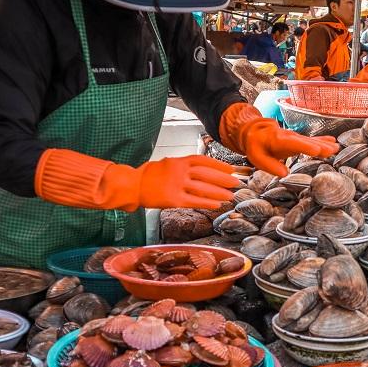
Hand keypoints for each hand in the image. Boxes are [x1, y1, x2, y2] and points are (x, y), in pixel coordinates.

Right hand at [34, 150, 239, 211]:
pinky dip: (207, 203)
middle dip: (224, 179)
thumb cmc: (149, 176)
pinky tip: (217, 205)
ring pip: (203, 189)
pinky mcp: (172, 200)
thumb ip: (183, 166)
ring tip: (230, 196)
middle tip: (237, 183)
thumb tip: (203, 171)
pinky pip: (194, 201)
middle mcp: (178, 171)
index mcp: (178, 161)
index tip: (232, 169)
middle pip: (207, 175)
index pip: (204, 161)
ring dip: (219, 192)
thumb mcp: (167, 164)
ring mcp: (176, 185)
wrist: (130, 185)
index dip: (219, 165)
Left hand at [244, 121, 338, 176]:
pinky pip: (312, 140)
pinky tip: (333, 141)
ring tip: (336, 147)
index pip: (293, 143)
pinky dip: (322, 140)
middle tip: (333, 149)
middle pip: (306, 142)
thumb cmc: (256, 146)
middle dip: (320, 145)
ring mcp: (296, 138)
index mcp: (278, 140)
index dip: (305, 147)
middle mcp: (290, 137)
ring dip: (324, 144)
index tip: (317, 151)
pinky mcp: (299, 140)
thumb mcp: (257, 157)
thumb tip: (284, 174)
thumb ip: (270, 165)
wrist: (256, 132)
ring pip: (311, 141)